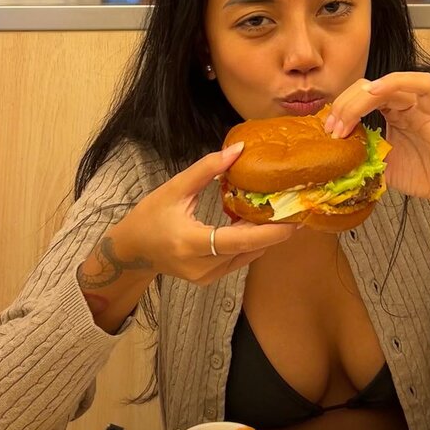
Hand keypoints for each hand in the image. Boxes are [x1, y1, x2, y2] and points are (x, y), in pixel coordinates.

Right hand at [121, 142, 297, 284]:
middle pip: (247, 249)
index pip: (237, 240)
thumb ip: (207, 169)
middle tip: (297, 211)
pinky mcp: (209, 280)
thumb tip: (239, 150)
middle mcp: (201, 266)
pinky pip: (237, 260)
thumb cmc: (150, 216)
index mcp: (190, 243)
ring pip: (245, 256)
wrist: (132, 250)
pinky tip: (257, 223)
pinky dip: (249, 242)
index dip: (268, 232)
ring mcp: (206, 277)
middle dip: (274, 231)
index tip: (292, 220)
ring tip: (282, 213)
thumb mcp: (175, 188)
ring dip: (263, 236)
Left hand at [324, 71, 429, 213]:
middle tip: (338, 122)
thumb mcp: (381, 163)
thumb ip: (363, 152)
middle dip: (359, 99)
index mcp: (397, 111)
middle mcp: (415, 108)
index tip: (330, 127)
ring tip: (372, 91)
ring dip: (396, 83)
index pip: (370, 93)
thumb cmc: (419, 173)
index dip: (347, 104)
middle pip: (389, 86)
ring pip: (422, 85)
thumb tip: (334, 150)